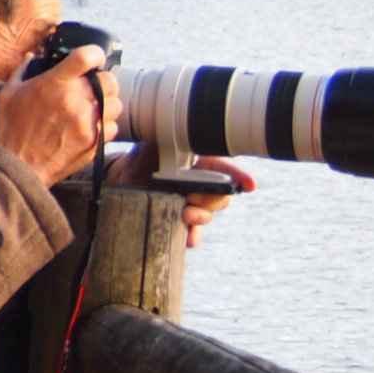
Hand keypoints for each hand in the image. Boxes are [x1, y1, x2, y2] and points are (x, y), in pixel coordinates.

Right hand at [0, 44, 118, 185]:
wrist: (19, 167)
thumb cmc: (12, 130)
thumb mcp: (8, 94)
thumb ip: (23, 71)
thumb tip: (33, 57)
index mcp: (55, 84)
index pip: (87, 56)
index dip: (95, 53)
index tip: (93, 58)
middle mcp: (76, 101)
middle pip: (110, 80)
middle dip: (103, 80)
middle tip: (92, 86)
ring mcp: (89, 123)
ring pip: (116, 104)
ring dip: (106, 103)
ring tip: (91, 108)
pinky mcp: (96, 142)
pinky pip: (113, 127)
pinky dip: (105, 125)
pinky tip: (90, 126)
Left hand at [113, 147, 256, 248]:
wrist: (124, 180)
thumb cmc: (143, 158)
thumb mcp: (153, 145)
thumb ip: (167, 140)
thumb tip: (175, 134)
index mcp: (200, 165)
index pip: (224, 170)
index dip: (239, 177)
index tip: (249, 184)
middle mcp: (200, 186)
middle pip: (220, 196)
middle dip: (211, 199)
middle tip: (191, 197)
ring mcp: (192, 205)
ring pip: (207, 215)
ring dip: (201, 216)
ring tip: (186, 214)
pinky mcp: (180, 222)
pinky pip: (193, 234)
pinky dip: (192, 237)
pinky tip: (189, 238)